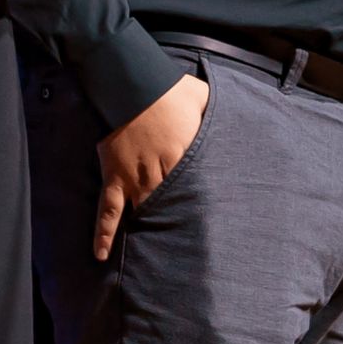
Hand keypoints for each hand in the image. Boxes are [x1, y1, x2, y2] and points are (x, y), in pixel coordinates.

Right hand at [92, 73, 208, 257]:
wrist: (132, 83)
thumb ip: (219, 114)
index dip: (207, 205)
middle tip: (193, 255)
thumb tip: (241, 115)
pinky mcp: (114, 178)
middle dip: (182, 224)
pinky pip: (107, 210)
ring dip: (153, 230)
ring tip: (158, 260)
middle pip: (175, 204)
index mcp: (185, 155)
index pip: (199, 185)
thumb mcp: (205, 99)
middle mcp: (161, 173)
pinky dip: (104, 232)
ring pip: (146, 211)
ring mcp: (135, 178)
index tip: (216, 225)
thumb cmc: (171, 89)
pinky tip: (101, 253)